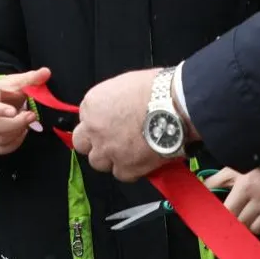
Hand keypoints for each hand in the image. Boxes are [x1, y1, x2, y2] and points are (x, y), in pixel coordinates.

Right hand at [0, 68, 49, 155]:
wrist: (0, 100)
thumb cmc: (8, 91)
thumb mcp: (18, 82)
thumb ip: (31, 78)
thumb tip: (46, 72)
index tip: (14, 111)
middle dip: (15, 123)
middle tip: (31, 116)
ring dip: (16, 133)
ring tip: (26, 123)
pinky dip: (13, 143)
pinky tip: (20, 133)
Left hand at [72, 68, 174, 182]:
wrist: (177, 107)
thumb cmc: (158, 90)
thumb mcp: (126, 84)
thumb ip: (114, 101)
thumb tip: (118, 108)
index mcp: (93, 104)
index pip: (85, 119)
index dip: (99, 123)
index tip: (110, 124)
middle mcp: (94, 129)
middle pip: (83, 143)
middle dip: (95, 143)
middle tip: (112, 140)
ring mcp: (108, 150)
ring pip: (98, 162)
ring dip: (111, 158)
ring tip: (129, 151)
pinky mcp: (125, 167)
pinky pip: (121, 174)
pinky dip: (130, 169)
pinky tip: (142, 159)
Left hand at [209, 167, 259, 235]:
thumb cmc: (251, 173)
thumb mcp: (231, 172)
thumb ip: (214, 182)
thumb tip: (199, 191)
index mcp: (246, 186)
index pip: (229, 211)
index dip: (220, 218)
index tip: (214, 224)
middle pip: (240, 222)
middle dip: (232, 223)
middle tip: (226, 223)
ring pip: (253, 229)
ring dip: (245, 226)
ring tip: (243, 216)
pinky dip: (257, 226)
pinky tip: (254, 217)